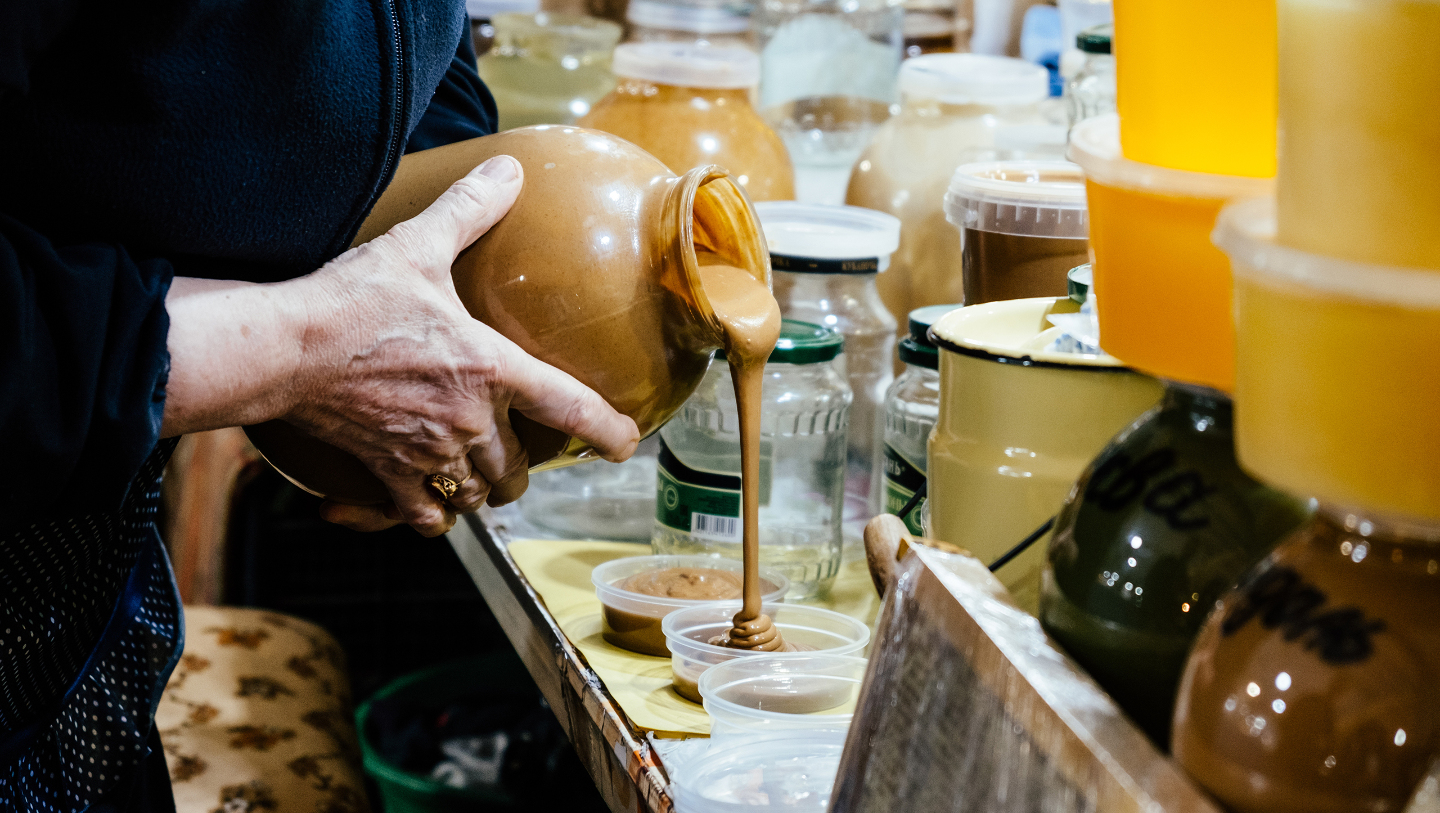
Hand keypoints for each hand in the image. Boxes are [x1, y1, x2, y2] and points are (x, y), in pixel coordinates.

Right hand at [287, 156, 637, 535]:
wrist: (285, 348)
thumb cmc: (353, 299)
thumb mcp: (418, 245)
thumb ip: (469, 209)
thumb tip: (509, 169)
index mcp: (490, 369)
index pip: (568, 406)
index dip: (606, 429)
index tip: (627, 445)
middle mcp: (469, 420)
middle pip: (514, 467)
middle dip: (519, 468)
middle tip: (516, 457)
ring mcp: (428, 453)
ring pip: (475, 494)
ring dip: (481, 490)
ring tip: (477, 478)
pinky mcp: (387, 472)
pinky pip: (422, 516)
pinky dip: (431, 517)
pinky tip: (429, 507)